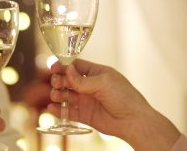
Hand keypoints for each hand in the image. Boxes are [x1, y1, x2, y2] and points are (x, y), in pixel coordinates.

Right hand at [48, 59, 180, 150]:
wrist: (133, 120)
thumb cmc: (124, 97)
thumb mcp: (103, 83)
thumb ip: (83, 79)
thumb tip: (67, 71)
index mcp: (96, 73)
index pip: (76, 66)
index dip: (64, 66)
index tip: (54, 67)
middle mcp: (90, 86)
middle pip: (68, 80)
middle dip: (59, 80)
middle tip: (57, 83)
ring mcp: (87, 100)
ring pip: (67, 96)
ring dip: (58, 94)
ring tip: (56, 95)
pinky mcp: (85, 115)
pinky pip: (69, 112)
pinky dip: (59, 110)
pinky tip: (53, 108)